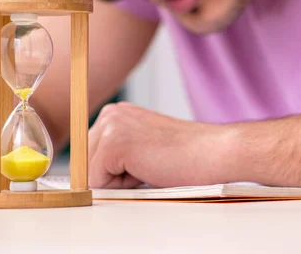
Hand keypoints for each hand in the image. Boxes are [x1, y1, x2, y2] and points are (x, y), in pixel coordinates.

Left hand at [88, 102, 230, 188]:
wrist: (214, 153)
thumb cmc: (187, 156)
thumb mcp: (143, 149)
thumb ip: (116, 155)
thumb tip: (87, 178)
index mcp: (117, 113)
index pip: (90, 154)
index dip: (113, 171)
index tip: (142, 166)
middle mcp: (110, 113)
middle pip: (86, 164)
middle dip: (114, 176)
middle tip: (151, 166)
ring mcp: (110, 126)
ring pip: (90, 175)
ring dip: (119, 182)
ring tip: (151, 167)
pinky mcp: (113, 143)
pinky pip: (96, 182)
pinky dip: (122, 187)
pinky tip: (149, 170)